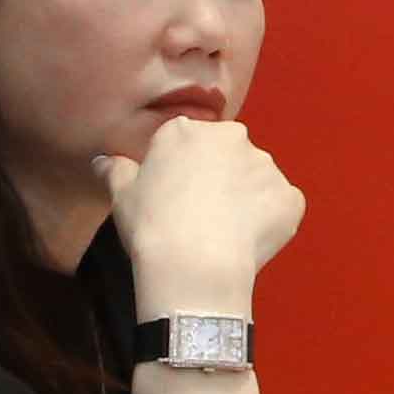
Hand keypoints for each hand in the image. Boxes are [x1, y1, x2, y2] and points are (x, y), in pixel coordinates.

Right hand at [98, 117, 301, 307]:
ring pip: (256, 179)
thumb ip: (116, 171)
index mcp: (187, 131)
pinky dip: (268, 220)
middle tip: (202, 214)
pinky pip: (279, 206)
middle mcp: (232, 138)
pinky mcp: (290, 197)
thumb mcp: (122, 195)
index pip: (188, 142)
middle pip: (227, 154)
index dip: (183, 171)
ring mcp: (266, 166)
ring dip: (246, 198)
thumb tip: (103, 161)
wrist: (194, 263)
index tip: (176, 197)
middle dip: (219, 177)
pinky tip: (247, 242)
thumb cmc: (151, 225)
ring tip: (224, 232)